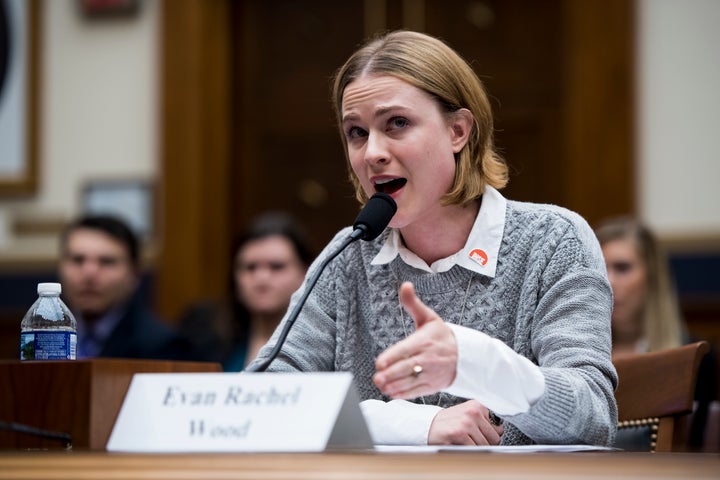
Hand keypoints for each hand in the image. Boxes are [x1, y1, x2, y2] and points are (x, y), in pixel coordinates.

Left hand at [373, 282, 457, 398]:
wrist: (466, 355)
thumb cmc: (442, 335)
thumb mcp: (428, 317)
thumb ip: (412, 303)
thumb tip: (405, 285)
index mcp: (425, 341)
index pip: (406, 350)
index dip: (392, 358)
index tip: (379, 363)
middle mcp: (428, 358)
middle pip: (407, 367)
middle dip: (391, 374)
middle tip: (377, 378)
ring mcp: (431, 373)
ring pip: (411, 381)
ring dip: (395, 385)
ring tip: (382, 386)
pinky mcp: (433, 385)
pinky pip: (417, 391)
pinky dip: (404, 394)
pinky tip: (392, 393)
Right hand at [428, 400, 503, 444]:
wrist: (428, 425)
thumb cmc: (448, 422)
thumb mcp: (467, 415)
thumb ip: (484, 422)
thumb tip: (500, 431)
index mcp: (477, 405)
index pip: (498, 426)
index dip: (491, 435)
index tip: (483, 436)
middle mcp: (473, 412)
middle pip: (494, 438)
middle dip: (485, 443)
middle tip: (472, 441)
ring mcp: (467, 423)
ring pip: (485, 445)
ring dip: (476, 448)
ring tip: (464, 441)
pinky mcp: (460, 434)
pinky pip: (475, 449)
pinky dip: (469, 451)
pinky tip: (461, 445)